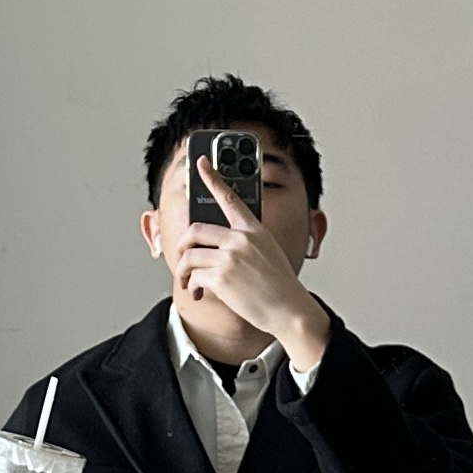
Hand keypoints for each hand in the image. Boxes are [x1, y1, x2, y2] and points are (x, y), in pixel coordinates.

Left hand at [177, 158, 330, 367]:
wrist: (289, 309)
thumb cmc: (280, 286)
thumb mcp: (268, 252)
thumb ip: (246, 242)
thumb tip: (220, 245)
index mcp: (253, 229)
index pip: (230, 197)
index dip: (212, 177)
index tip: (200, 163)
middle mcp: (240, 239)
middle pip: (196, 230)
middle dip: (183, 245)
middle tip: (183, 256)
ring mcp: (230, 257)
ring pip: (189, 255)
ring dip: (183, 270)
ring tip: (187, 281)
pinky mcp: (221, 277)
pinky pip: (194, 276)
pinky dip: (191, 287)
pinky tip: (197, 293)